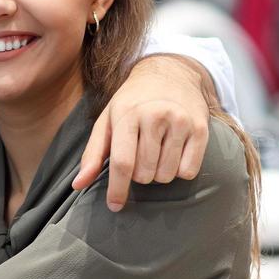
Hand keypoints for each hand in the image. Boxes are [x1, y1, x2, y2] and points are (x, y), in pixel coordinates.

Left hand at [72, 54, 216, 210]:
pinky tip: (174, 153)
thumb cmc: (133, 102)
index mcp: (128, 114)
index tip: (115, 206)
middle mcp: (156, 116)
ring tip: (157, 153)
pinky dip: (179, 171)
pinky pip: (188, 171)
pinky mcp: (201, 128)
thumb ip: (93, 154)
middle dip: (139, 175)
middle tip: (140, 157)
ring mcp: (181, 121)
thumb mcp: (108, 120)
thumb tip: (78, 185)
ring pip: (167, 176)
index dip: (117, 189)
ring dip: (159, 174)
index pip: (123, 163)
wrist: (170, 72)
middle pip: (145, 174)